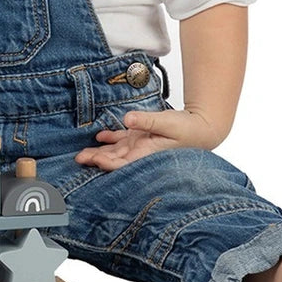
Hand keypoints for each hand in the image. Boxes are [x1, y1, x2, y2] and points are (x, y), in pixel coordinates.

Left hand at [75, 108, 222, 170]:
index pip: (122, 163)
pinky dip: (110, 138)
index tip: (92, 159)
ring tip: (81, 153)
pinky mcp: (142, 137)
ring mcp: (141, 146)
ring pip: (115, 152)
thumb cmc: (188, 129)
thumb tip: (128, 118)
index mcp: (147, 154)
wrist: (202, 129)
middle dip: (96, 160)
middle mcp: (141, 153)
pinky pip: (123, 140)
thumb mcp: (168, 122)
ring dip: (99, 152)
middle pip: (114, 160)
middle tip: (78, 159)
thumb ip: (147, 120)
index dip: (106, 163)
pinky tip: (100, 136)